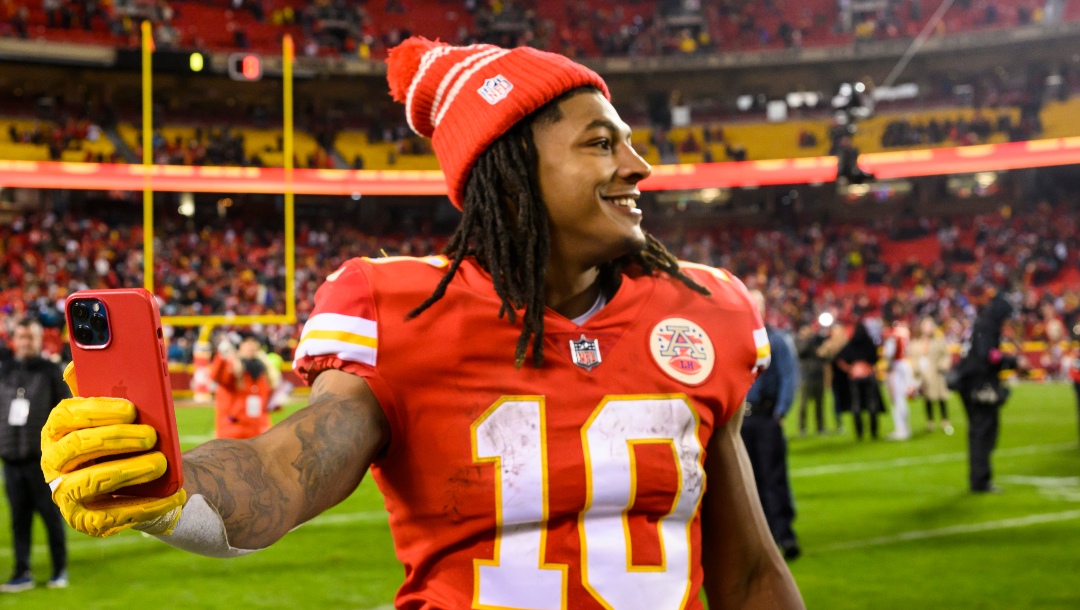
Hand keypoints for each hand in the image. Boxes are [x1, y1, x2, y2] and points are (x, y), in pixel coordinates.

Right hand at [40, 363, 185, 537]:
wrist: (146, 479)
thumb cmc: (128, 437)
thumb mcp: (117, 412)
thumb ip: (101, 388)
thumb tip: (77, 365)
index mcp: (57, 431)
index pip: (65, 416)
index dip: (98, 410)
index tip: (131, 409)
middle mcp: (54, 463)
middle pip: (77, 447)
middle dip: (117, 439)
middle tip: (151, 436)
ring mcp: (67, 494)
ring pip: (90, 482)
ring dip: (128, 471)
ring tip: (160, 463)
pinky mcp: (88, 521)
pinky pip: (112, 516)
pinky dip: (145, 506)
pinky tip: (172, 495)